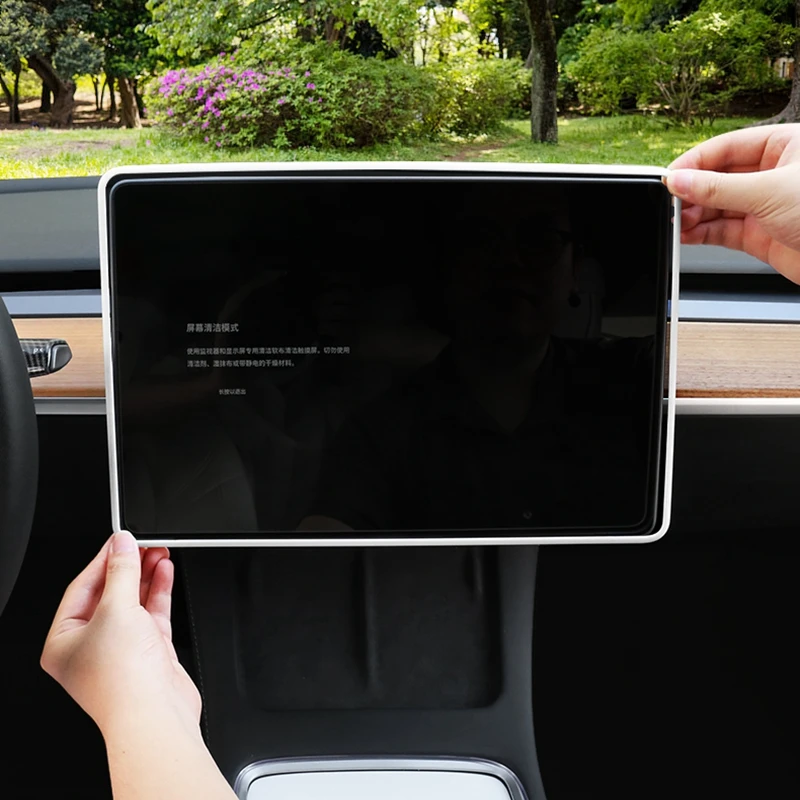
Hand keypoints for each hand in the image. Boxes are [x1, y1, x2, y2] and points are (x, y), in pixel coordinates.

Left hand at [40, 531, 201, 738]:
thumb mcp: (116, 609)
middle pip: (108, 594)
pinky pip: (151, 614)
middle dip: (128, 567)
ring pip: (132, 602)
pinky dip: (159, 592)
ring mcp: (120, 650)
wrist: (154, 714)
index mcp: (63, 641)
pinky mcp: (148, 652)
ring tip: (158, 551)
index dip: (102, 560)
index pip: (81, 588)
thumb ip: (121, 571)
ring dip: (146, 576)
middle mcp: (89, 647)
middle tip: (143, 543)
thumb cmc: (121, 680)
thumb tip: (122, 545)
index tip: (120, 540)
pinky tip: (165, 573)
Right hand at [666, 123, 799, 283]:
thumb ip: (718, 188)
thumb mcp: (769, 192)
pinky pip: (722, 231)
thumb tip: (681, 181)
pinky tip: (687, 235)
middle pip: (718, 178)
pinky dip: (702, 234)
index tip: (670, 177)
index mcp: (782, 147)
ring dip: (693, 215)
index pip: (726, 148)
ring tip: (676, 222)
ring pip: (717, 207)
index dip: (695, 162)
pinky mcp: (760, 235)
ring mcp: (765, 206)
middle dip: (692, 192)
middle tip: (670, 203)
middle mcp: (772, 175)